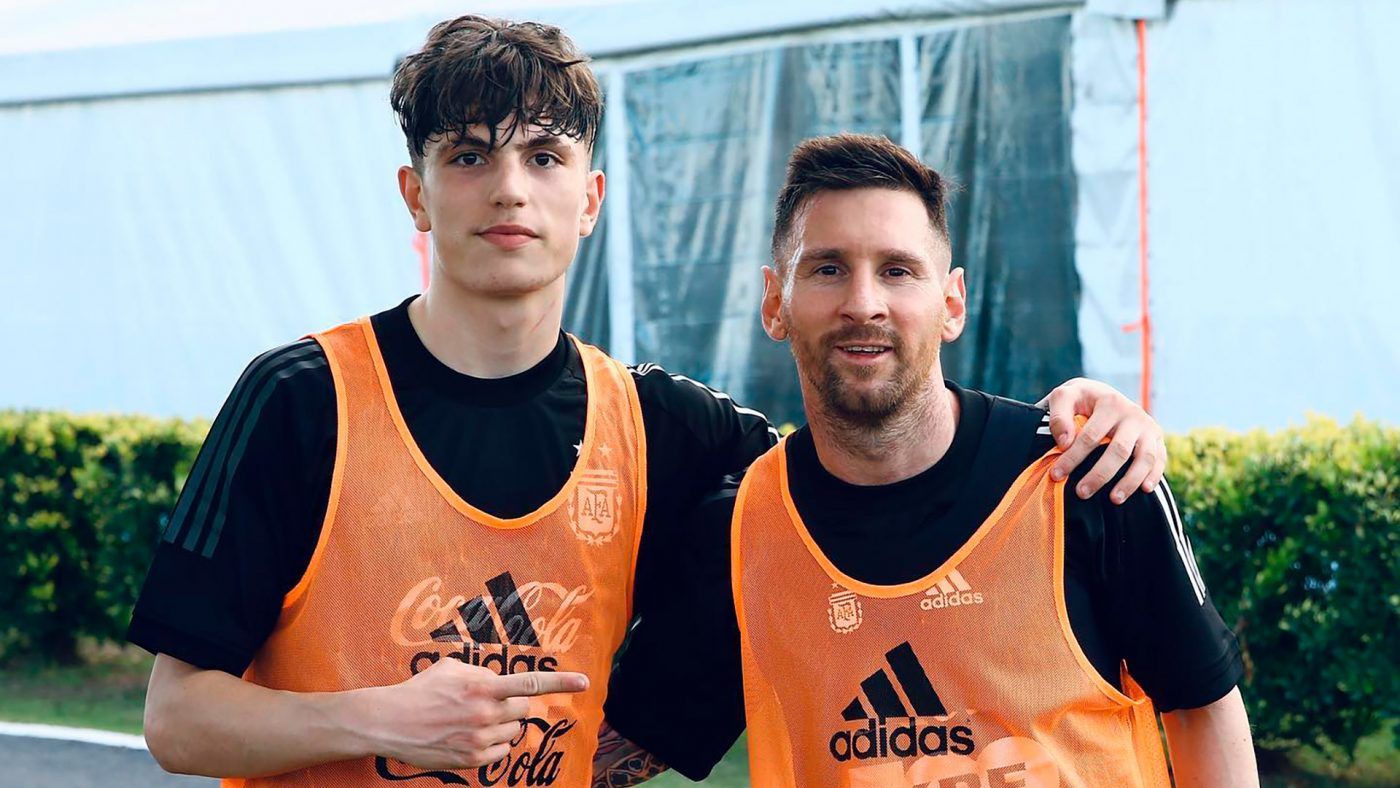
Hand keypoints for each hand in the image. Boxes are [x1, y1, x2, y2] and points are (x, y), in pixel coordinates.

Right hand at [361, 658, 587, 769]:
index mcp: (483, 685)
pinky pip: (501, 751)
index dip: (562, 682)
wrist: (390, 722)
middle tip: (489, 703)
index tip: (585, 683)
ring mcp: (480, 739)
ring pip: (513, 731)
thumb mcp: (451, 667)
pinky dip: (493, 744)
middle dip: (512, 704)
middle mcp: (485, 713)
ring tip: (473, 720)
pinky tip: (471, 736)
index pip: (531, 682)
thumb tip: (499, 679)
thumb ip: (481, 671)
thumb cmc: (420, 690)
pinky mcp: (472, 760)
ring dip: (502, 725)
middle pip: (523, 709)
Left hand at [1041, 378, 1165, 502]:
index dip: (1073, 457)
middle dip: (1100, 475)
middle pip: (1119, 450)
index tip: (1056, 475)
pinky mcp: (1157, 438)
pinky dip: (1155, 475)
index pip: (1090, 436)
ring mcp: (1148, 427)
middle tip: (1081, 493)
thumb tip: (1064, 443)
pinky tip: (1144, 490)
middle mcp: (1132, 414)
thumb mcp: (1063, 398)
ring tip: (1113, 500)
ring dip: (1130, 481)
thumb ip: (1059, 417)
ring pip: (1144, 457)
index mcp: (1109, 403)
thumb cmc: (1079, 400)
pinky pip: (1160, 459)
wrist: (1102, 394)